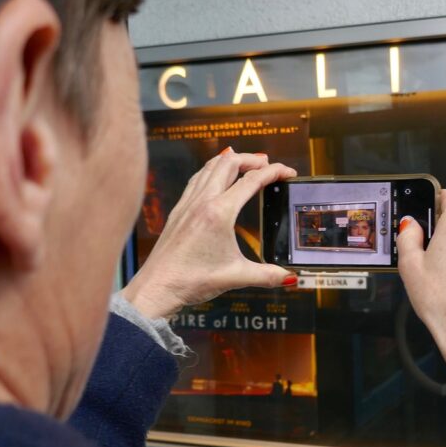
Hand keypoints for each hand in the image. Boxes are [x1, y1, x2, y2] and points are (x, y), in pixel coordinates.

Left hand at [122, 148, 297, 318]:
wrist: (156, 287)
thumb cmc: (191, 280)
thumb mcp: (236, 277)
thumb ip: (267, 275)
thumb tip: (289, 277)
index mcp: (219, 213)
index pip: (252, 181)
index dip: (274, 172)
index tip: (288, 172)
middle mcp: (202, 202)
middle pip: (229, 163)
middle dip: (252, 158)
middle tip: (268, 164)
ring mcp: (188, 204)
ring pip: (210, 167)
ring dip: (231, 160)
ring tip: (246, 163)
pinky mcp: (178, 210)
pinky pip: (197, 179)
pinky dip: (212, 170)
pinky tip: (216, 177)